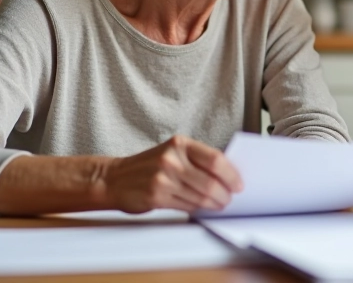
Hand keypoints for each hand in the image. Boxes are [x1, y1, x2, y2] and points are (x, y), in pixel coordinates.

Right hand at [100, 135, 242, 213]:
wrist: (114, 178)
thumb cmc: (148, 166)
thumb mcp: (172, 153)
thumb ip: (196, 160)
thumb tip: (227, 176)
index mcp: (180, 143)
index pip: (215, 159)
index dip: (231, 174)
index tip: (238, 184)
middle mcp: (172, 159)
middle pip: (210, 181)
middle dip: (224, 194)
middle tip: (229, 199)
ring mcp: (163, 178)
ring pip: (200, 196)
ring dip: (214, 204)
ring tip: (219, 205)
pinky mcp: (156, 196)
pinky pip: (187, 205)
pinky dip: (198, 209)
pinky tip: (202, 208)